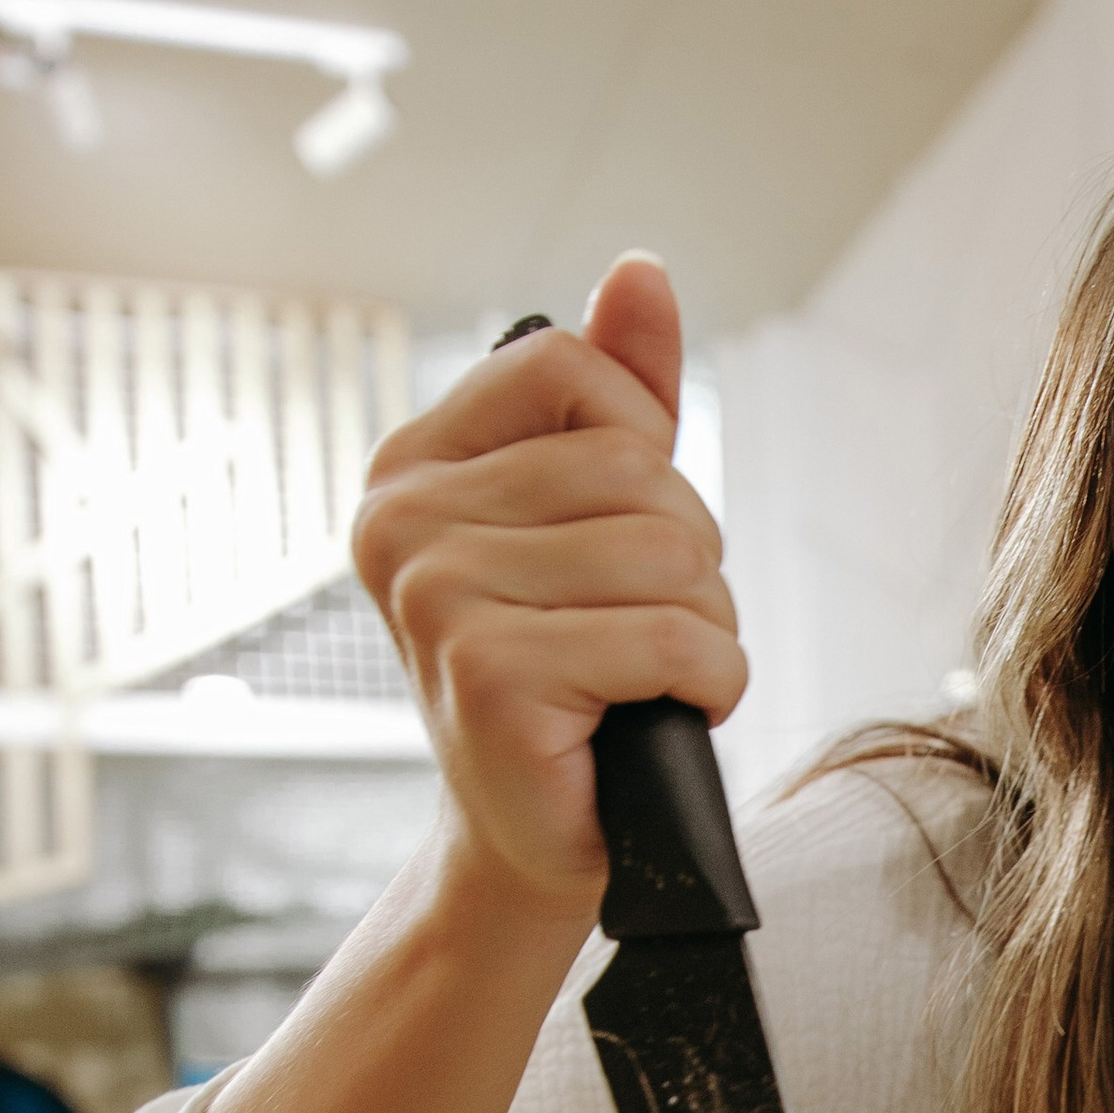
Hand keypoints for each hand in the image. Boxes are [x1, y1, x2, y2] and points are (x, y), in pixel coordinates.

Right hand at [353, 255, 746, 912]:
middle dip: (690, 560)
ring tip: (652, 680)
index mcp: (411, 467)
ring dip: (706, 628)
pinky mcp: (490, 675)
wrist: (539, 841)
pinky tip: (666, 716)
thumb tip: (640, 271)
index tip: (625, 536)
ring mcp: (437, 597)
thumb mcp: (596, 521)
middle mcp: (402, 523)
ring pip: (668, 554)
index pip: (569, 368)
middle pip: (637, 470)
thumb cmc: (575, 684)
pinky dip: (711, 682)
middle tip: (649, 635)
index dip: (645, 445)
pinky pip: (675, 637)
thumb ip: (618, 397)